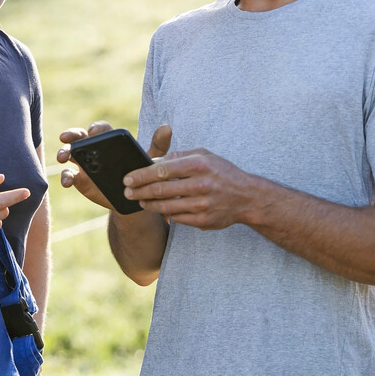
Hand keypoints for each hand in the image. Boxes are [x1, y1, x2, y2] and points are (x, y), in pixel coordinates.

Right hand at [57, 124, 172, 210]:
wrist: (134, 200)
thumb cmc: (142, 174)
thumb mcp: (152, 161)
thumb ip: (158, 145)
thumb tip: (167, 127)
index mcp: (110, 141)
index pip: (100, 129)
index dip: (94, 128)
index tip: (92, 131)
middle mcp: (94, 149)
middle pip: (79, 136)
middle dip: (71, 134)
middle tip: (66, 137)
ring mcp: (84, 164)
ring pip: (69, 153)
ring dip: (62, 152)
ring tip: (63, 158)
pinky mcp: (79, 180)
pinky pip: (68, 175)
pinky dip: (65, 177)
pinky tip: (67, 182)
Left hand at [123, 147, 252, 229]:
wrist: (247, 197)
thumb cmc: (222, 172)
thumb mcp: (204, 155)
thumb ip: (178, 156)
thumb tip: (153, 161)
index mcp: (199, 165)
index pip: (162, 170)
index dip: (141, 175)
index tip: (128, 178)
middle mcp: (200, 185)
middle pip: (160, 190)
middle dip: (139, 191)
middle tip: (127, 192)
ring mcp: (202, 204)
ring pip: (165, 206)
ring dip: (148, 204)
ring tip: (139, 200)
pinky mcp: (203, 220)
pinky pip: (176, 218)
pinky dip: (165, 213)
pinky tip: (157, 209)